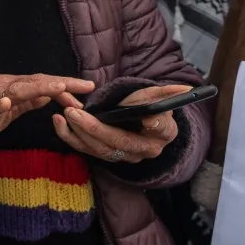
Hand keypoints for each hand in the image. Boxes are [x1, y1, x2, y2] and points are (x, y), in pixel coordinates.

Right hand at [0, 73, 95, 157]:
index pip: (44, 81)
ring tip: (58, 88)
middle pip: (37, 81)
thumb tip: (51, 95)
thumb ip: (30, 100)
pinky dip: (0, 105)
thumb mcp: (14, 108)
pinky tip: (7, 103)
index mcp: (14, 85)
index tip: (88, 89)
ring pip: (19, 90)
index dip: (66, 85)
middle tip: (86, 86)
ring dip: (39, 87)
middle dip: (63, 84)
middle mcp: (5, 85)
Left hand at [55, 83, 186, 164]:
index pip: (161, 130)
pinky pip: (87, 150)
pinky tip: (58, 121)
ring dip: (79, 133)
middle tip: (76, 112)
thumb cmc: (148, 106)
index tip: (148, 118)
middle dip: (96, 128)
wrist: (139, 123)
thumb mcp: (156, 97)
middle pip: (120, 142)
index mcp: (163, 133)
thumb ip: (166, 93)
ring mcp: (126, 156)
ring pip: (100, 150)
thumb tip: (186, 88)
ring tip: (66, 114)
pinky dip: (70, 137)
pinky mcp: (107, 156)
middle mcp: (146, 149)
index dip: (155, 124)